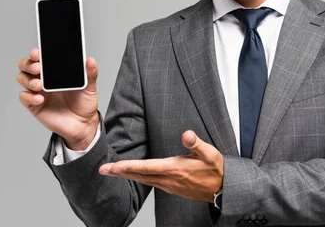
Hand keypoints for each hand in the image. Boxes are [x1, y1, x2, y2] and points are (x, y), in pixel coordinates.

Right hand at [17, 47, 99, 149]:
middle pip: (26, 66)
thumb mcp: (90, 87)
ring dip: (28, 80)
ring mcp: (38, 91)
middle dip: (28, 64)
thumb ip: (90, 74)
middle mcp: (44, 79)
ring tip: (39, 85)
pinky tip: (40, 99)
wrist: (83, 124)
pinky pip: (24, 98)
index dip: (36, 53)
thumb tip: (90, 60)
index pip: (41, 58)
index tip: (38, 53)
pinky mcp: (34, 105)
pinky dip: (29, 96)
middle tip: (37, 68)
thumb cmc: (84, 103)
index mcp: (55, 72)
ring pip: (23, 79)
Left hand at [99, 130, 223, 202]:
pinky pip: (150, 183)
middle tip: (102, 170)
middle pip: (139, 176)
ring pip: (143, 181)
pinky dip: (138, 179)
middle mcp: (169, 179)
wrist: (223, 189)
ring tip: (113, 172)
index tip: (112, 166)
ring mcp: (169, 186)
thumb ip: (196, 144)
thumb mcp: (210, 153)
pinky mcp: (172, 188)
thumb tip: (186, 134)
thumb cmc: (216, 170)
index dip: (127, 167)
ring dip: (127, 176)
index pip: (145, 167)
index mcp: (175, 169)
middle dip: (119, 173)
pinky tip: (134, 176)